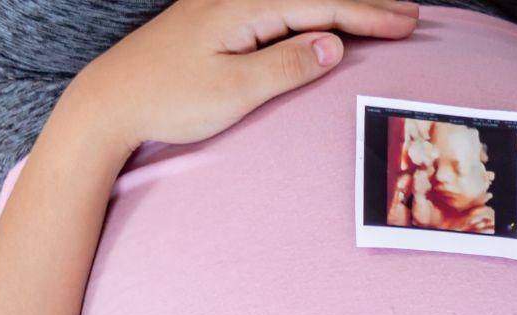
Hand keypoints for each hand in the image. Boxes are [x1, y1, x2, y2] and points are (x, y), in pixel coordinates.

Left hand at [55, 0, 418, 158]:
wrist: (107, 103)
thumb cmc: (166, 100)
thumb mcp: (234, 91)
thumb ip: (287, 65)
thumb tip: (332, 44)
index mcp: (243, 6)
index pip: (319, 5)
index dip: (367, 14)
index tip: (405, 25)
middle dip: (363, 3)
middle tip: (409, 15)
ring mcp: (221, 6)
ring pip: (294, 0)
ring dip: (339, 6)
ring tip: (376, 14)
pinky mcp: (213, 22)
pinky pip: (275, 9)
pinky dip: (308, 12)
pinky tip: (320, 20)